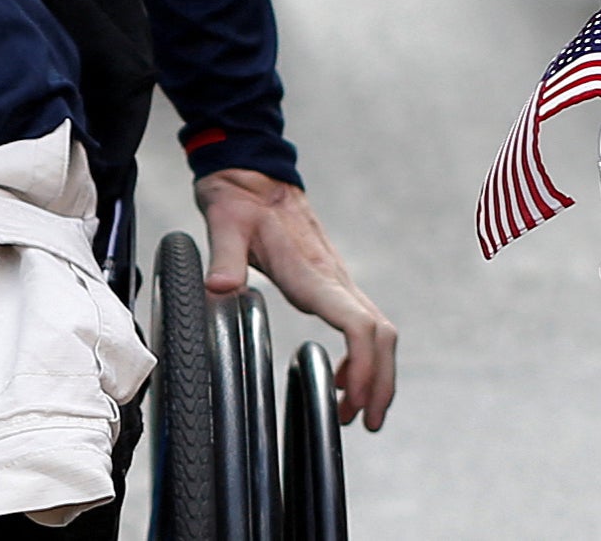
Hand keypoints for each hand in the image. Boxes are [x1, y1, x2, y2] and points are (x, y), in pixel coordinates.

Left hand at [197, 168, 397, 430]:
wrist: (253, 176)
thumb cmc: (239, 201)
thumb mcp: (225, 222)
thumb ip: (225, 256)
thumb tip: (219, 289)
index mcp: (311, 270)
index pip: (357, 323)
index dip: (364, 365)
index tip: (353, 400)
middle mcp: (333, 278)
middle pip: (381, 335)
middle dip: (381, 382)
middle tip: (366, 424)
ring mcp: (337, 280)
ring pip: (379, 333)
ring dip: (376, 374)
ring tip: (355, 415)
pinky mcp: (332, 284)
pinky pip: (362, 326)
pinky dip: (362, 359)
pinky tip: (339, 381)